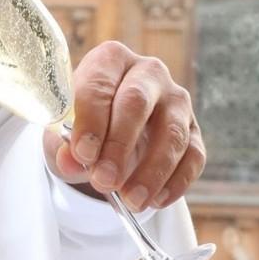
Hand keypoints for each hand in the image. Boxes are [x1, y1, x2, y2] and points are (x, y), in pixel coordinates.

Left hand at [43, 40, 204, 211]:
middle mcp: (148, 72)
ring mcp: (176, 100)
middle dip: (119, 145)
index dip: (91, 119)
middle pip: (137, 102)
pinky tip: (154, 199)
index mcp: (110, 59)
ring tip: (131, 200)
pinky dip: (175, 182)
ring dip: (151, 171)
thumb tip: (70, 160)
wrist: (109, 134)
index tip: (82, 153)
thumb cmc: (84, 124)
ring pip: (171, 133)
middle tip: (104, 180)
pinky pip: (193, 156)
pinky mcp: (194, 130)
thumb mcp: (65, 131)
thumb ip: (64, 144)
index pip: (100, 84)